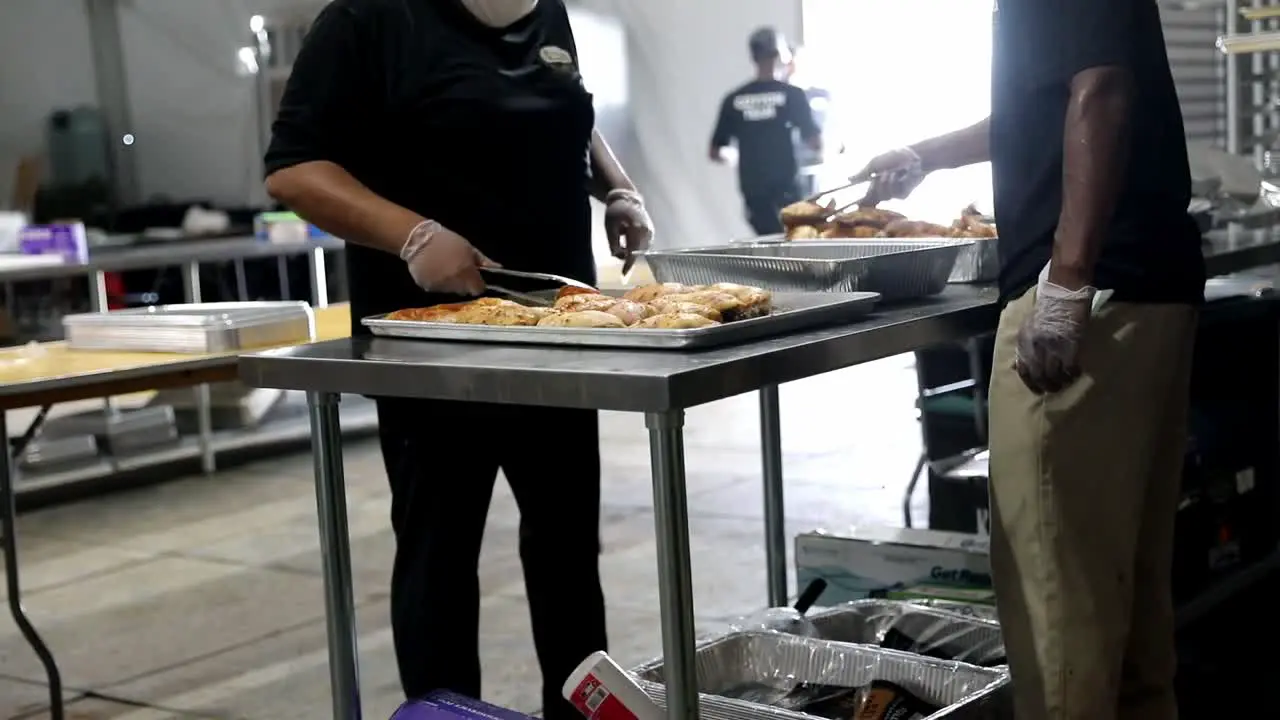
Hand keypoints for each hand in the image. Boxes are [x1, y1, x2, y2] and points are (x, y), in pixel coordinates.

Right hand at [399, 220, 498, 295]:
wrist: (418, 238)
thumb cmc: (447, 240)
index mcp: (467, 272)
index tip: (474, 277)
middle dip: (464, 283)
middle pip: (465, 291)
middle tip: (457, 269)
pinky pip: (437, 288)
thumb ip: (483, 261)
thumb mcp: (469, 247)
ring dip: (450, 283)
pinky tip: (433, 270)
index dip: (478, 283)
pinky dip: (437, 282)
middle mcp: (454, 283)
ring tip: (443, 268)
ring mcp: (439, 286)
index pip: (478, 289)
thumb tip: (499, 268)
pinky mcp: (426, 287)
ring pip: (451, 291)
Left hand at [604, 189, 654, 262]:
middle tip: (617, 250)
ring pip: (641, 250)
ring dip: (632, 251)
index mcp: (636, 228)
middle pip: (638, 253)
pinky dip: (636, 246)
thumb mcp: (609, 227)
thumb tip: (618, 256)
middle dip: (627, 256)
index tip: (624, 275)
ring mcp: (650, 231)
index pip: (633, 252)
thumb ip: (613, 244)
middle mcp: (646, 231)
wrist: (626, 198)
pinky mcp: (651, 232)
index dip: (628, 265)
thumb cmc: (615, 212)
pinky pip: (644, 245)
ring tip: (622, 240)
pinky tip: (628, 238)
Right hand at [851, 147, 925, 204]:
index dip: (862, 204)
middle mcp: (884, 190)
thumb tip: (848, 179)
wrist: (912, 155)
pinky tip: (900, 175)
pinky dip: (895, 183)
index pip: (867, 198)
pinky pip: (894, 194)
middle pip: (873, 199)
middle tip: (879, 176)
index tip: (857, 207)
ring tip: (891, 172)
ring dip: (886, 183)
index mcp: (875, 184)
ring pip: (884, 195)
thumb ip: (863, 173)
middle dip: (876, 187)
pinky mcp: (903, 194)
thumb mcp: (875, 163)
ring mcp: (894, 193)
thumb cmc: (894, 157)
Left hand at [1013, 268, 1096, 393]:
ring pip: (1054, 375)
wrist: (1064, 291)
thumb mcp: (1030, 325)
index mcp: (1024, 341)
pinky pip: (1070, 368)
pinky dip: (1073, 374)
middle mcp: (1035, 346)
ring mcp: (1052, 346)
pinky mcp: (1070, 345)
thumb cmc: (1049, 306)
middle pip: (1039, 375)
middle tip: (1054, 388)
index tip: (1038, 389)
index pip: (1023, 369)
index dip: (1031, 382)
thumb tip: (1028, 360)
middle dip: (1047, 386)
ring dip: (1061, 382)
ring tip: (1066, 381)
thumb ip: (1028, 342)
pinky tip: (1076, 372)